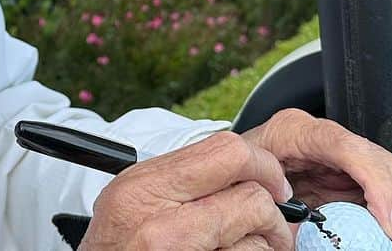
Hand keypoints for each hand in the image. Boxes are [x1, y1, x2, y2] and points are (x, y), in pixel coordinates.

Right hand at [79, 131, 295, 249]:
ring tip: (247, 248)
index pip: (225, 151)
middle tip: (275, 219)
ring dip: (264, 244)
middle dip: (273, 206)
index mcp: (144, 186)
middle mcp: (160, 221)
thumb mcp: (132, 201)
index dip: (261, 164)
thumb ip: (178, 178)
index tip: (271, 181)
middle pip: (251, 193)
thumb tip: (238, 166)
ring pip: (256, 236)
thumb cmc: (116, 250)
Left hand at [242, 109, 391, 250]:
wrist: (234, 172)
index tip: (391, 229)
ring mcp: (352, 151)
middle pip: (389, 164)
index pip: (346, 145)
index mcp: (294, 132)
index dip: (377, 185)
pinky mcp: (366, 171)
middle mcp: (329, 137)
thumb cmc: (240, 181)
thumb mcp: (252, 194)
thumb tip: (308, 241)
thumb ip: (279, 214)